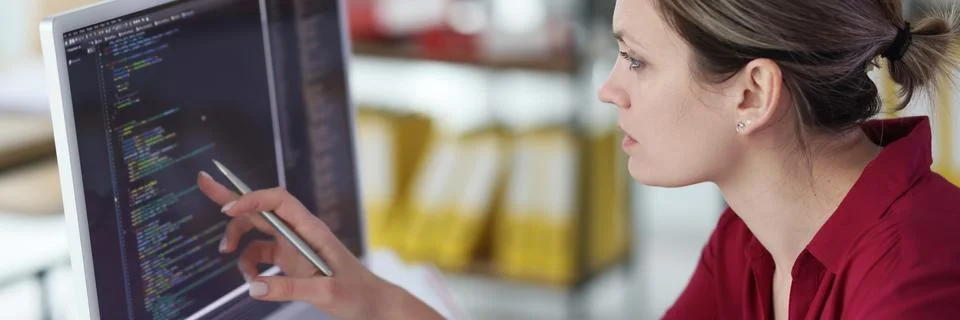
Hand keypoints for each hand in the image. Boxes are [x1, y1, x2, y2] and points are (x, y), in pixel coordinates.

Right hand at [197, 171, 443, 319]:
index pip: (278, 201)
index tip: (229, 208)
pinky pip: (259, 256)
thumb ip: (290, 288)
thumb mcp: (326, 292)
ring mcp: (293, 246)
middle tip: (202, 182)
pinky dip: (250, 267)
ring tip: (232, 261)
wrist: (373, 305)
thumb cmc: (358, 293)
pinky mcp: (289, 261)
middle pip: (260, 208)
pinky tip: (254, 282)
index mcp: (311, 229)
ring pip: (255, 233)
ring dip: (239, 244)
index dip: (252, 198)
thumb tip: (253, 287)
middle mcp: (299, 232)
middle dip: (231, 199)